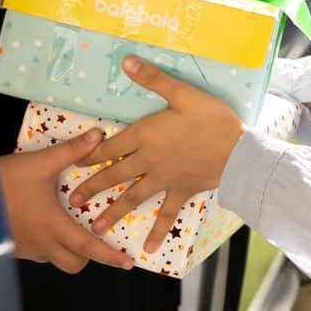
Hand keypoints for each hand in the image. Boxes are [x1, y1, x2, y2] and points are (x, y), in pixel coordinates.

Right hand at [0, 131, 134, 272]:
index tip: (128, 262)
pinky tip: (46, 221)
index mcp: (52, 227)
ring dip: (67, 248)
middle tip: (97, 236)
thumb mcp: (39, 163)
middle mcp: (40, 244)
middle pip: (73, 263)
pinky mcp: (11, 247)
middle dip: (89, 255)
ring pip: (54, 259)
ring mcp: (24, 249)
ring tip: (71, 225)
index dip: (109, 256)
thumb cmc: (2, 181)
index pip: (88, 247)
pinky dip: (48, 242)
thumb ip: (72, 151)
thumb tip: (99, 136)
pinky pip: (37, 252)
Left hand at [69, 56, 244, 252]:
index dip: (91, 154)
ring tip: (94, 227)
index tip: (74, 163)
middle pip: (115, 174)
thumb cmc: (212, 119)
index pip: (112, 146)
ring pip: (133, 196)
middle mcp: (149, 160)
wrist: (237, 151)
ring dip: (113, 211)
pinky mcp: (181, 191)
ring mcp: (164, 179)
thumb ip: (154, 79)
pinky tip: (148, 248)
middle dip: (92, 187)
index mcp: (146, 135)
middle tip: (72, 200)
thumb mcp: (183, 94)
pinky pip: (166, 213)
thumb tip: (127, 62)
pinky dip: (158, 231)